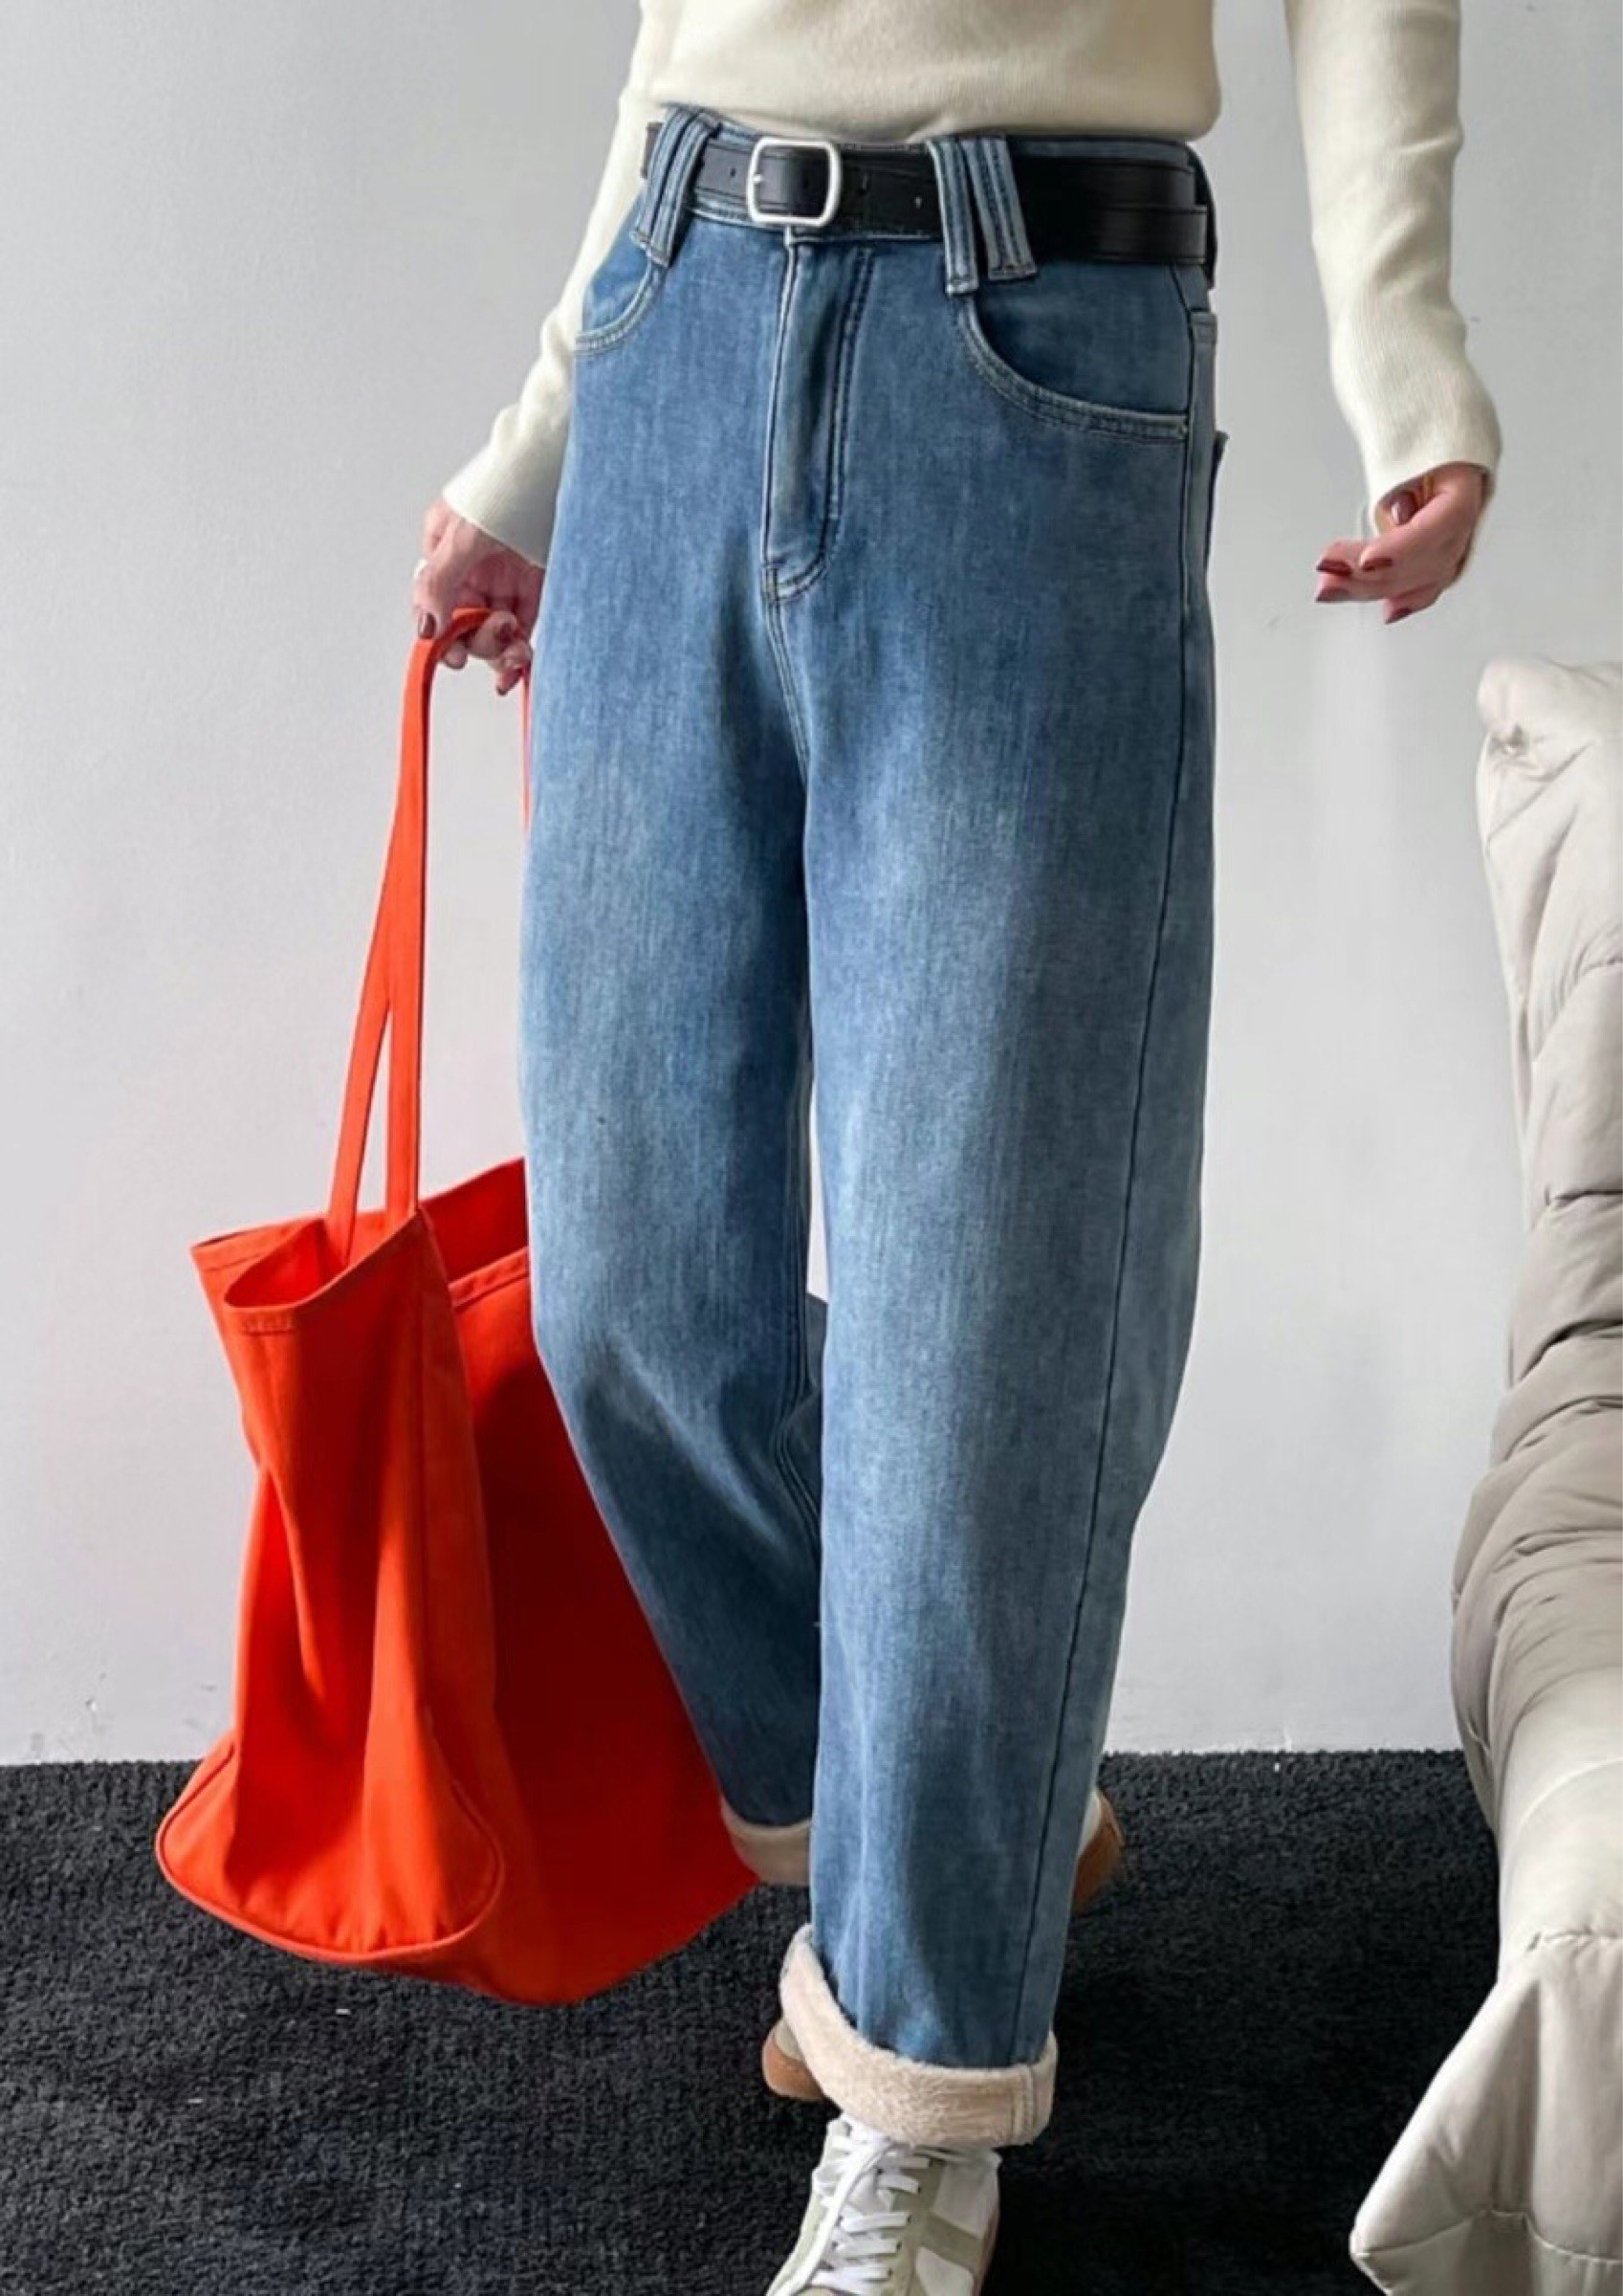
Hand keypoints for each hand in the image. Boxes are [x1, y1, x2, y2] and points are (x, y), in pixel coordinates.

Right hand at [412, 500, 542, 694]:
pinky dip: (520, 646)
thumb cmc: (508, 483)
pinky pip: (523, 624)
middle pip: (465, 622)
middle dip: (479, 639)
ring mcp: (503, 575)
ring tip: (517, 653)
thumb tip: (427, 627)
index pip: (434, 605)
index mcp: (445, 550)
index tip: (456, 656)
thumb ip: (441, 582)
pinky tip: (521, 665)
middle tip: (498, 634)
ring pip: (494, 628)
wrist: (559, 463)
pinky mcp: (534, 584)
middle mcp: (471, 566)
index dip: (443, 634)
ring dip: (502, 649)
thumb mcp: (464, 534)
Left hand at [1312, 461, 1489, 624]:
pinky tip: (1388, 612)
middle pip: (1421, 562)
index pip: (1438, 527)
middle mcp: (1463, 525)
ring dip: (1371, 589)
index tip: (1367, 560)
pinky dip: (1404, 600)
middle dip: (1370, 573)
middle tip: (1328, 570)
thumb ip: (1400, 485)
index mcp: (1464, 491)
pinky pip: (1425, 586)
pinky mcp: (1438, 560)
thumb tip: (1398, 515)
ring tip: (1329, 588)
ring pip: (1417, 580)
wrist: (1443, 450)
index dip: (1402, 549)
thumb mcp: (1408, 452)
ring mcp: (1455, 546)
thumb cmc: (1425, 447)